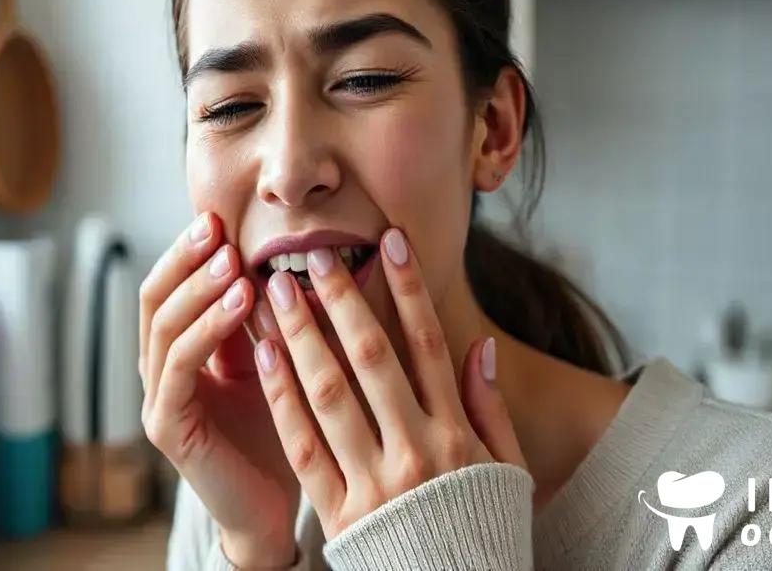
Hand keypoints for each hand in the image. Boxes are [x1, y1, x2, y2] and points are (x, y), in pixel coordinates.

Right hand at [139, 212, 298, 566]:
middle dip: (184, 257)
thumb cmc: (279, 431)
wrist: (272, 506)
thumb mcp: (273, 360)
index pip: (169, 286)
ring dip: (199, 287)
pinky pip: (181, 365)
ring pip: (163, 326)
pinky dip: (210, 327)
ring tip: (232, 258)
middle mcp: (158, 371)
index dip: (188, 250)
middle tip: (215, 226)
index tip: (220, 216)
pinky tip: (243, 300)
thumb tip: (290, 252)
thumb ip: (267, 315)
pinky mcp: (167, 426)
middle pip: (153, 297)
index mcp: (179, 351)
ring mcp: (157, 399)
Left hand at [253, 227, 525, 538]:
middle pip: (371, 358)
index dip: (408, 288)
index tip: (389, 241)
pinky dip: (281, 396)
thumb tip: (479, 347)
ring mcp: (373, 482)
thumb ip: (490, 408)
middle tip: (314, 254)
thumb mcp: (507, 470)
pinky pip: (302, 444)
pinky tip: (264, 355)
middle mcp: (415, 451)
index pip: (427, 344)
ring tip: (275, 292)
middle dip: (340, 299)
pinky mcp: (337, 511)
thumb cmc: (482, 529)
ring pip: (329, 393)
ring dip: (300, 335)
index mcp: (457, 436)